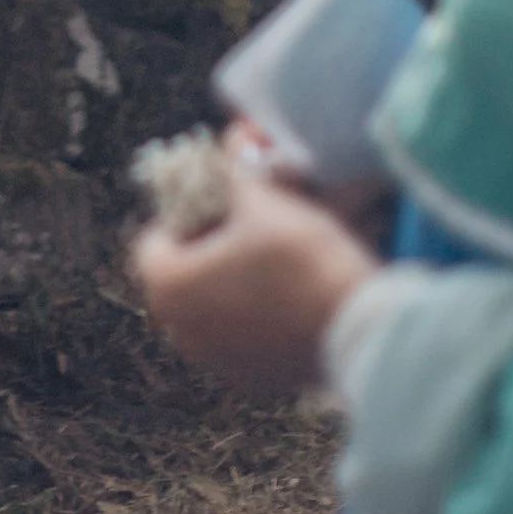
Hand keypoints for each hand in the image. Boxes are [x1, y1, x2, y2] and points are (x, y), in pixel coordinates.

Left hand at [130, 157, 376, 392]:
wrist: (358, 329)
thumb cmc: (301, 260)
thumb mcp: (265, 202)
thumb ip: (239, 169)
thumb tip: (236, 135)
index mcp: (168, 287)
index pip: (153, 240)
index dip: (184, 213)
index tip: (217, 201)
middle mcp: (181, 332)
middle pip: (182, 274)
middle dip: (210, 244)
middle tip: (246, 221)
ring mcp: (217, 361)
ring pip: (212, 304)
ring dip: (232, 277)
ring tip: (271, 252)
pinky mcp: (253, 378)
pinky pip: (241, 333)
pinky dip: (255, 310)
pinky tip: (290, 289)